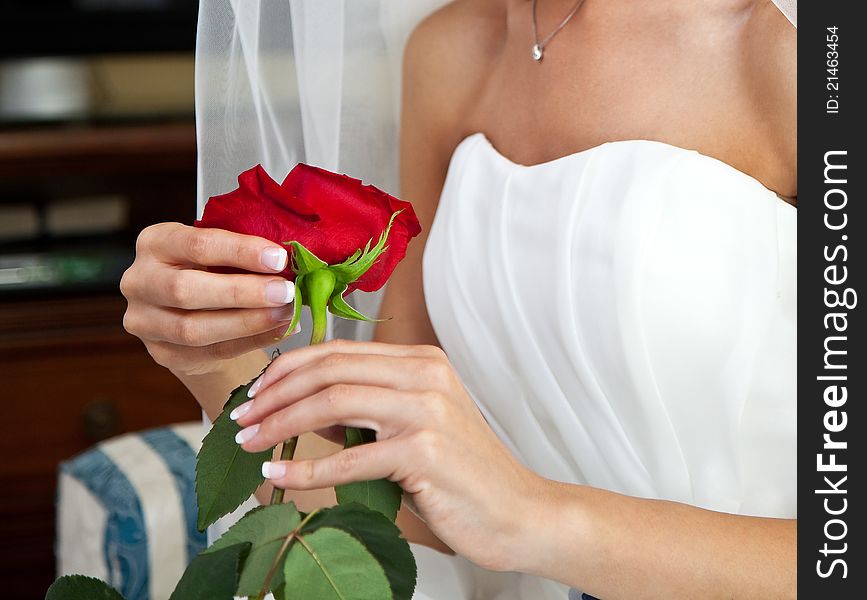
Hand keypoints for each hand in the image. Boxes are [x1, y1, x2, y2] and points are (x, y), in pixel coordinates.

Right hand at [120, 222, 299, 376]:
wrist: (193, 310)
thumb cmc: (210, 270)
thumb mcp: (219, 251)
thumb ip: (243, 252)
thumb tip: (290, 258)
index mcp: (154, 242)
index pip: (196, 244)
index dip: (239, 251)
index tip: (278, 258)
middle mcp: (139, 280)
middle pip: (186, 290)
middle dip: (242, 292)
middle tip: (285, 292)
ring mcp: (144, 321)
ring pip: (194, 329)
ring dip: (248, 322)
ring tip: (286, 313)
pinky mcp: (161, 353)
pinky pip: (210, 352)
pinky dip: (251, 342)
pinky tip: (278, 330)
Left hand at [232, 339, 545, 570]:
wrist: (517, 513)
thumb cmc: (460, 474)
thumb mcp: (411, 427)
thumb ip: (364, 411)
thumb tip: (300, 407)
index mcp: (421, 361)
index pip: (337, 352)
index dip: (287, 369)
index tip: (254, 395)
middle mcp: (425, 374)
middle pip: (330, 369)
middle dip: (274, 393)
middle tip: (241, 418)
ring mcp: (427, 410)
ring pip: (333, 402)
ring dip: (280, 423)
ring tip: (249, 443)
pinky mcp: (426, 451)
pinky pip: (349, 458)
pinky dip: (305, 469)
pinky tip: (277, 477)